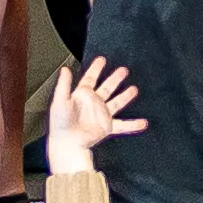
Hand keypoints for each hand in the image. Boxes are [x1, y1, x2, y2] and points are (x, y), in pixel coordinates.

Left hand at [46, 55, 146, 175]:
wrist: (67, 143)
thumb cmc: (60, 124)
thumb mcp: (60, 101)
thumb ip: (64, 85)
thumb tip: (65, 69)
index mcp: (82, 95)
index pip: (90, 78)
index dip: (96, 69)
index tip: (102, 59)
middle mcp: (93, 103)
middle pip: (107, 87)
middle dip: (115, 78)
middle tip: (123, 70)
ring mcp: (101, 114)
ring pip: (116, 102)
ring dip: (125, 96)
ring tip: (134, 89)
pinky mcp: (107, 126)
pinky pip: (122, 125)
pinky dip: (133, 125)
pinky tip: (142, 123)